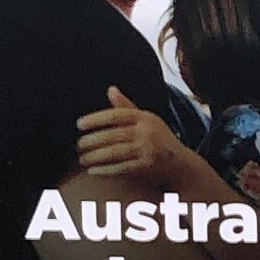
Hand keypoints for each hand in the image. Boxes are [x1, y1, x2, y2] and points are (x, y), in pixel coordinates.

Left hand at [77, 87, 193, 184]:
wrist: (182, 165)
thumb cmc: (160, 140)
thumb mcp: (148, 120)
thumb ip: (127, 107)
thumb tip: (110, 89)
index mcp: (145, 118)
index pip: (117, 114)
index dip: (96, 119)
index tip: (79, 124)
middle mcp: (147, 132)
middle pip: (113, 135)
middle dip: (92, 141)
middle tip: (78, 146)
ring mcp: (148, 149)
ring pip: (115, 152)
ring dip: (95, 156)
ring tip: (82, 159)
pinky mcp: (147, 166)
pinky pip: (122, 168)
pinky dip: (105, 170)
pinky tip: (93, 171)